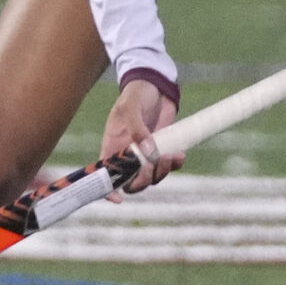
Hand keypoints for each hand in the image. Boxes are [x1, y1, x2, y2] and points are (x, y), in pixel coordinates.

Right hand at [100, 77, 182, 194]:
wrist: (155, 85)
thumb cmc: (135, 95)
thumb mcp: (131, 108)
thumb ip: (137, 129)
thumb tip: (147, 152)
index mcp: (112, 147)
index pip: (105, 175)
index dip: (108, 190)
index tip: (118, 198)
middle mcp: (127, 155)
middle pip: (131, 182)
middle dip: (144, 180)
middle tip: (156, 166)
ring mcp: (146, 155)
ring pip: (152, 177)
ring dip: (163, 172)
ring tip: (172, 155)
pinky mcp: (162, 150)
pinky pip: (167, 166)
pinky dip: (175, 164)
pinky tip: (180, 155)